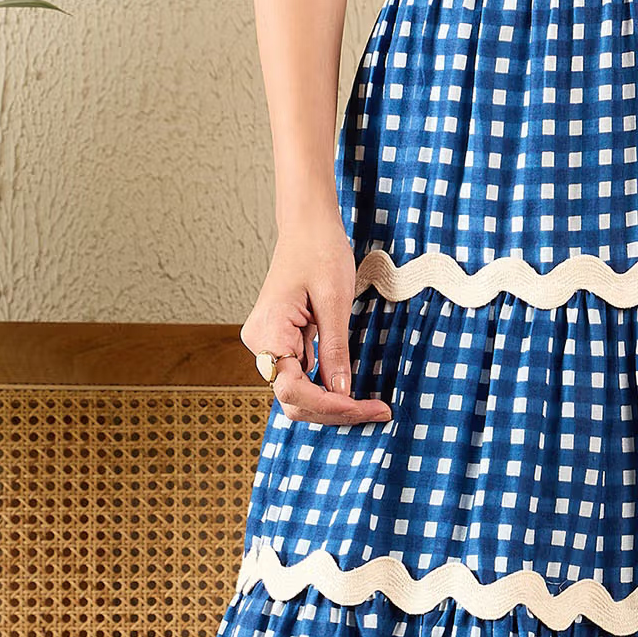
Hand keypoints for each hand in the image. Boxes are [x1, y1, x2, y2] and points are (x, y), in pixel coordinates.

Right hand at [240, 222, 392, 426]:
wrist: (308, 225)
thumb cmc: (319, 251)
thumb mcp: (335, 301)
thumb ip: (335, 350)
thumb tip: (341, 393)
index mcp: (268, 331)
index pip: (293, 390)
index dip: (329, 406)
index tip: (364, 408)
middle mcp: (259, 342)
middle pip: (293, 400)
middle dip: (334, 412)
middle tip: (377, 411)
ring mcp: (268, 344)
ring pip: (297, 394)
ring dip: (332, 405)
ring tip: (371, 406)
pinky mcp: (281, 342)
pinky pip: (301, 378)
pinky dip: (326, 390)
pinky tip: (354, 393)